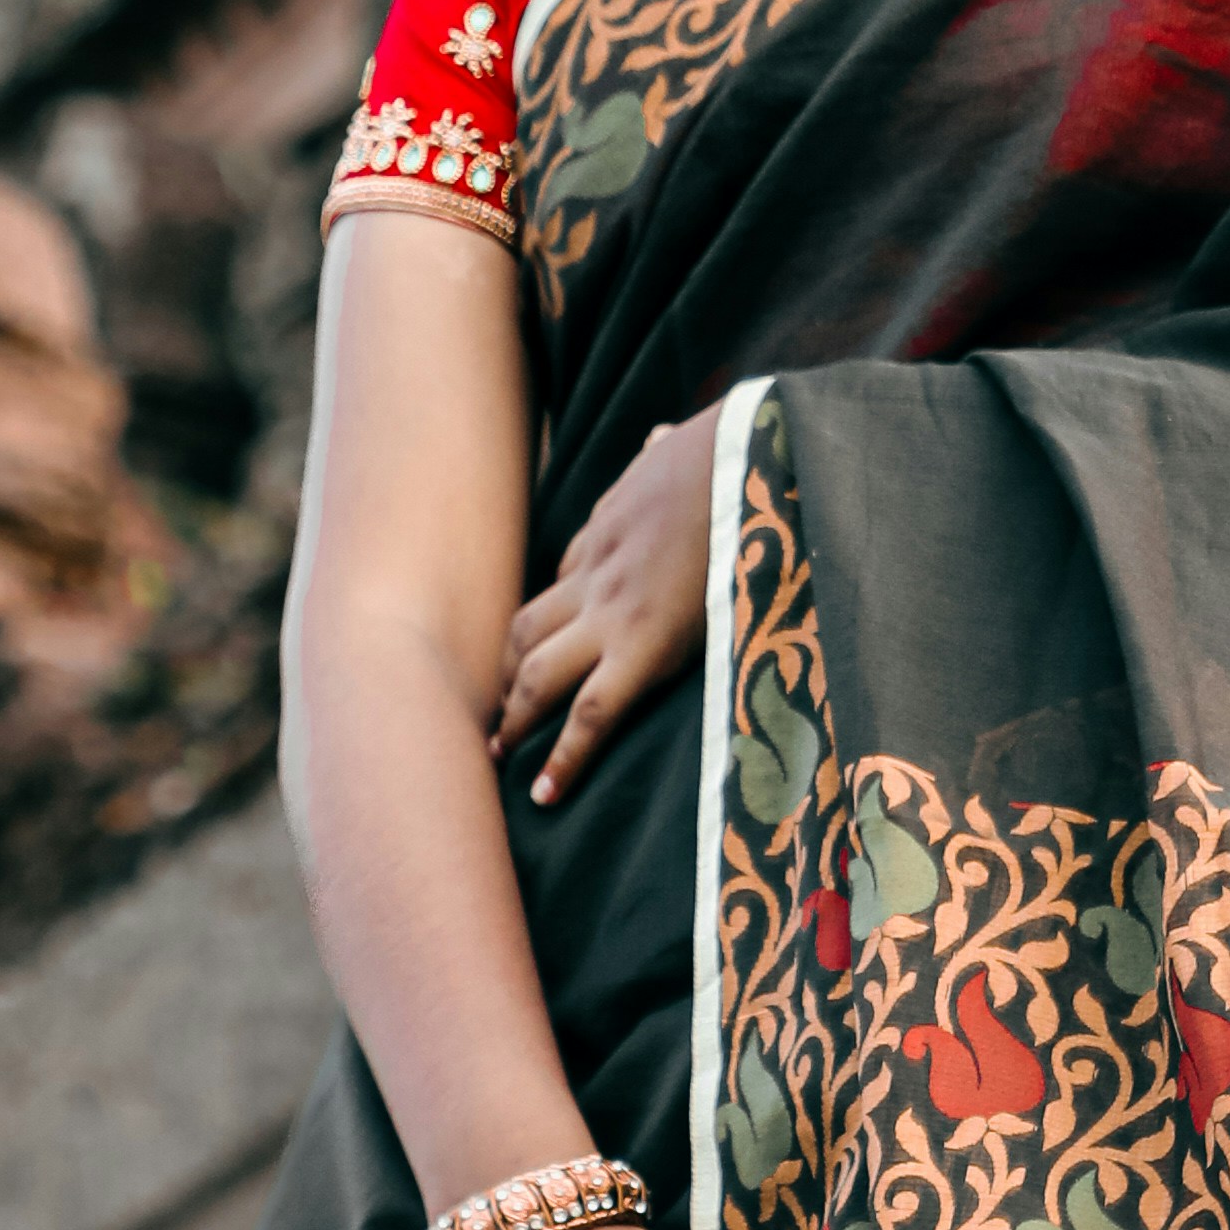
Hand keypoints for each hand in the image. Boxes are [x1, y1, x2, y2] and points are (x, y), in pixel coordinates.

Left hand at [493, 403, 726, 805]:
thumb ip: (662, 452)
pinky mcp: (643, 647)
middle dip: (502, 675)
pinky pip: (591, 715)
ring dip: (513, 718)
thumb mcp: (676, 446)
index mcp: (605, 528)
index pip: (563, 581)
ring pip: (536, 675)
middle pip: (525, 632)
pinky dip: (564, 759)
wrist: (740, 455)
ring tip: (497, 756)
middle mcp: (593, 575)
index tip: (547, 646)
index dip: (553, 617)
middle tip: (489, 712)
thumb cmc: (725, 448)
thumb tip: (663, 436)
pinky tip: (545, 794)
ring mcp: (611, 614)